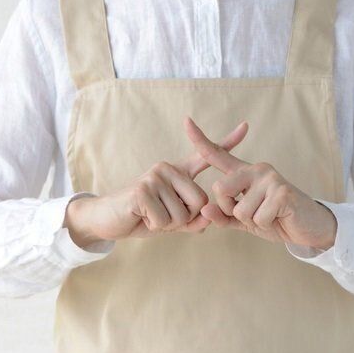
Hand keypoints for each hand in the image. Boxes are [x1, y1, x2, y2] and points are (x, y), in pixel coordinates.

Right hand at [64, 120, 249, 245]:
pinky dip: (154, 225)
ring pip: (182, 215)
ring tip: (149, 214)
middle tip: (161, 214)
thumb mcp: (172, 222)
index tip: (246, 127)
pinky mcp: (143, 188)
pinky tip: (141, 215)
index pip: (205, 157)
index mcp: (178, 173)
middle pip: (200, 202)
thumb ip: (192, 222)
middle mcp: (168, 168)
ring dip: (166, 224)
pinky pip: (165, 220)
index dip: (226, 142)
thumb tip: (208, 221)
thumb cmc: (142, 217)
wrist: (107, 219)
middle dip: (184, 219)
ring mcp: (155, 175)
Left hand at [184, 117, 336, 249]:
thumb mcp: (246, 221)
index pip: (218, 155)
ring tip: (270, 215)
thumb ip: (224, 216)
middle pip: (220, 189)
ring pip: (239, 209)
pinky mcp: (281, 192)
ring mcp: (270, 178)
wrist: (310, 227)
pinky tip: (279, 217)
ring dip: (253, 221)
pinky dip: (266, 224)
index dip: (200, 139)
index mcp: (245, 173)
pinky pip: (257, 217)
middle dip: (230, 210)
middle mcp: (256, 169)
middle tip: (253, 214)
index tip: (186, 121)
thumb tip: (204, 209)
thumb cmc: (277, 220)